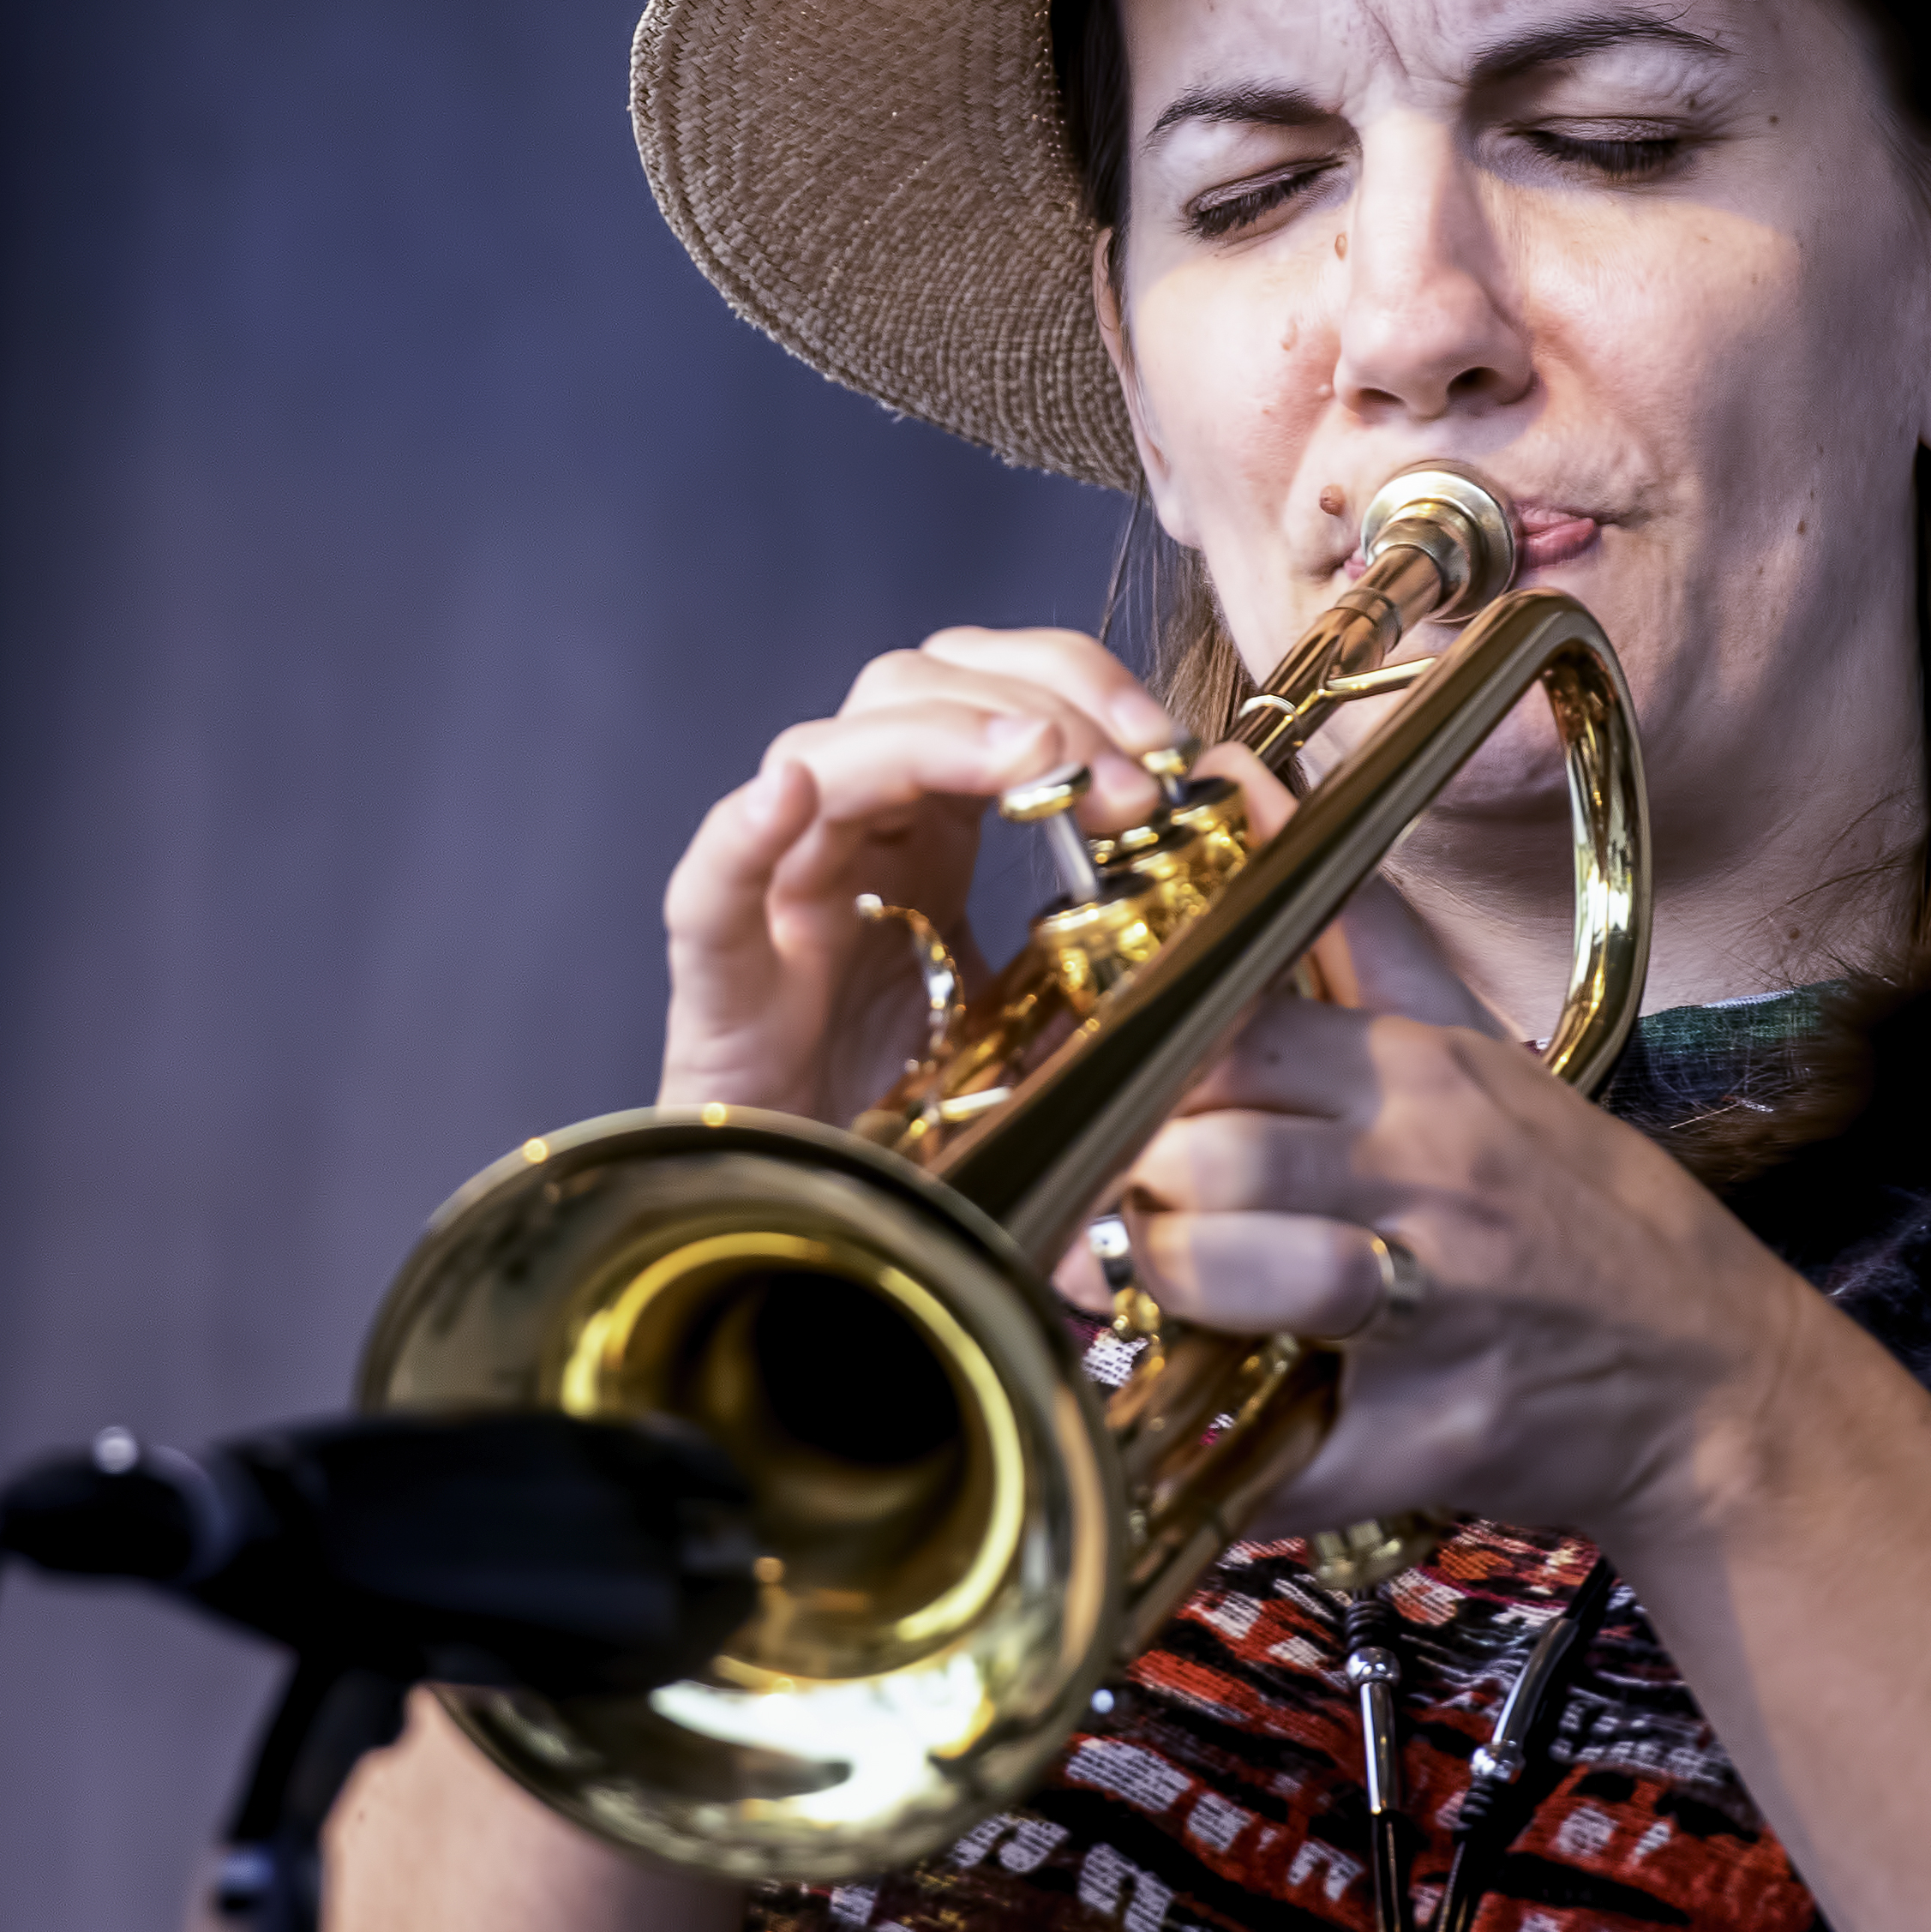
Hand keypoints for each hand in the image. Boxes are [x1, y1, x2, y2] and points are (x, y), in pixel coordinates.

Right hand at [659, 628, 1183, 1126]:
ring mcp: (781, 901)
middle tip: (1131, 775)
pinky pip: (710, 889)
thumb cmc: (931, 1136)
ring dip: (938, 737)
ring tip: (1035, 761)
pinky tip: (794, 795)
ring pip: (821, 753)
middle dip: (1037, 700)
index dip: (1082, 687)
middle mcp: (854, 840)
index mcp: (930, 837)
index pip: (993, 692)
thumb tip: (1220, 926)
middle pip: (915, 686)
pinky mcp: (722, 984)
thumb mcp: (1054, 1034)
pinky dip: (746, 833)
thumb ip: (1112, 975)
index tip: (1169, 748)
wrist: (826, 1245)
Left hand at [1109, 964, 1799, 1551]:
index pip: (1225, 1035)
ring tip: (1166, 1292)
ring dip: (1164, 1290)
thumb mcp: (1475, 1049)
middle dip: (1133, 1183)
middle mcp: (1427, 1178)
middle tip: (1127, 1205)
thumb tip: (1250, 789)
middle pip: (1204, 1153)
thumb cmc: (1574, 1203)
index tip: (1115, 1099)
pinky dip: (1234, 1463)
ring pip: (1226, 1277)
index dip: (1142, 1069)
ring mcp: (1433, 1311)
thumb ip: (1352, 932)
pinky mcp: (1430, 1436)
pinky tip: (1214, 1439)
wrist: (1712, 1374)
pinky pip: (1288, 1454)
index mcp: (1426, 1078)